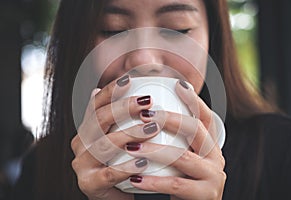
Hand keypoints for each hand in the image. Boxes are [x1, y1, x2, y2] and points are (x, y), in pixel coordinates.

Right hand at [71, 75, 159, 199]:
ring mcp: (82, 163)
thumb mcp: (115, 138)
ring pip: (105, 144)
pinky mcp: (89, 183)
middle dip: (124, 108)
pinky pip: (110, 173)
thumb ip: (111, 117)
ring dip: (130, 134)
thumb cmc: (118, 162)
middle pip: (100, 119)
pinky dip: (128, 165)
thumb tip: (99, 89)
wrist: (113, 195)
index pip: (96, 105)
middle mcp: (81, 143)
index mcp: (87, 129)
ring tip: (152, 128)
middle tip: (148, 103)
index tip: (129, 79)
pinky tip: (144, 160)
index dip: (111, 91)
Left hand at [126, 80, 225, 199]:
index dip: (194, 100)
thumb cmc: (179, 181)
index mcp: (210, 146)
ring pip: (184, 157)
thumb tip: (142, 113)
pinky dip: (154, 181)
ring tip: (131, 147)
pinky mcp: (206, 195)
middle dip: (170, 119)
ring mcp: (214, 177)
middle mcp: (216, 158)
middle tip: (146, 114)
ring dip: (155, 150)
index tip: (178, 84)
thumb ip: (168, 138)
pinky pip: (177, 185)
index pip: (205, 117)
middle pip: (196, 130)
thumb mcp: (178, 158)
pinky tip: (135, 178)